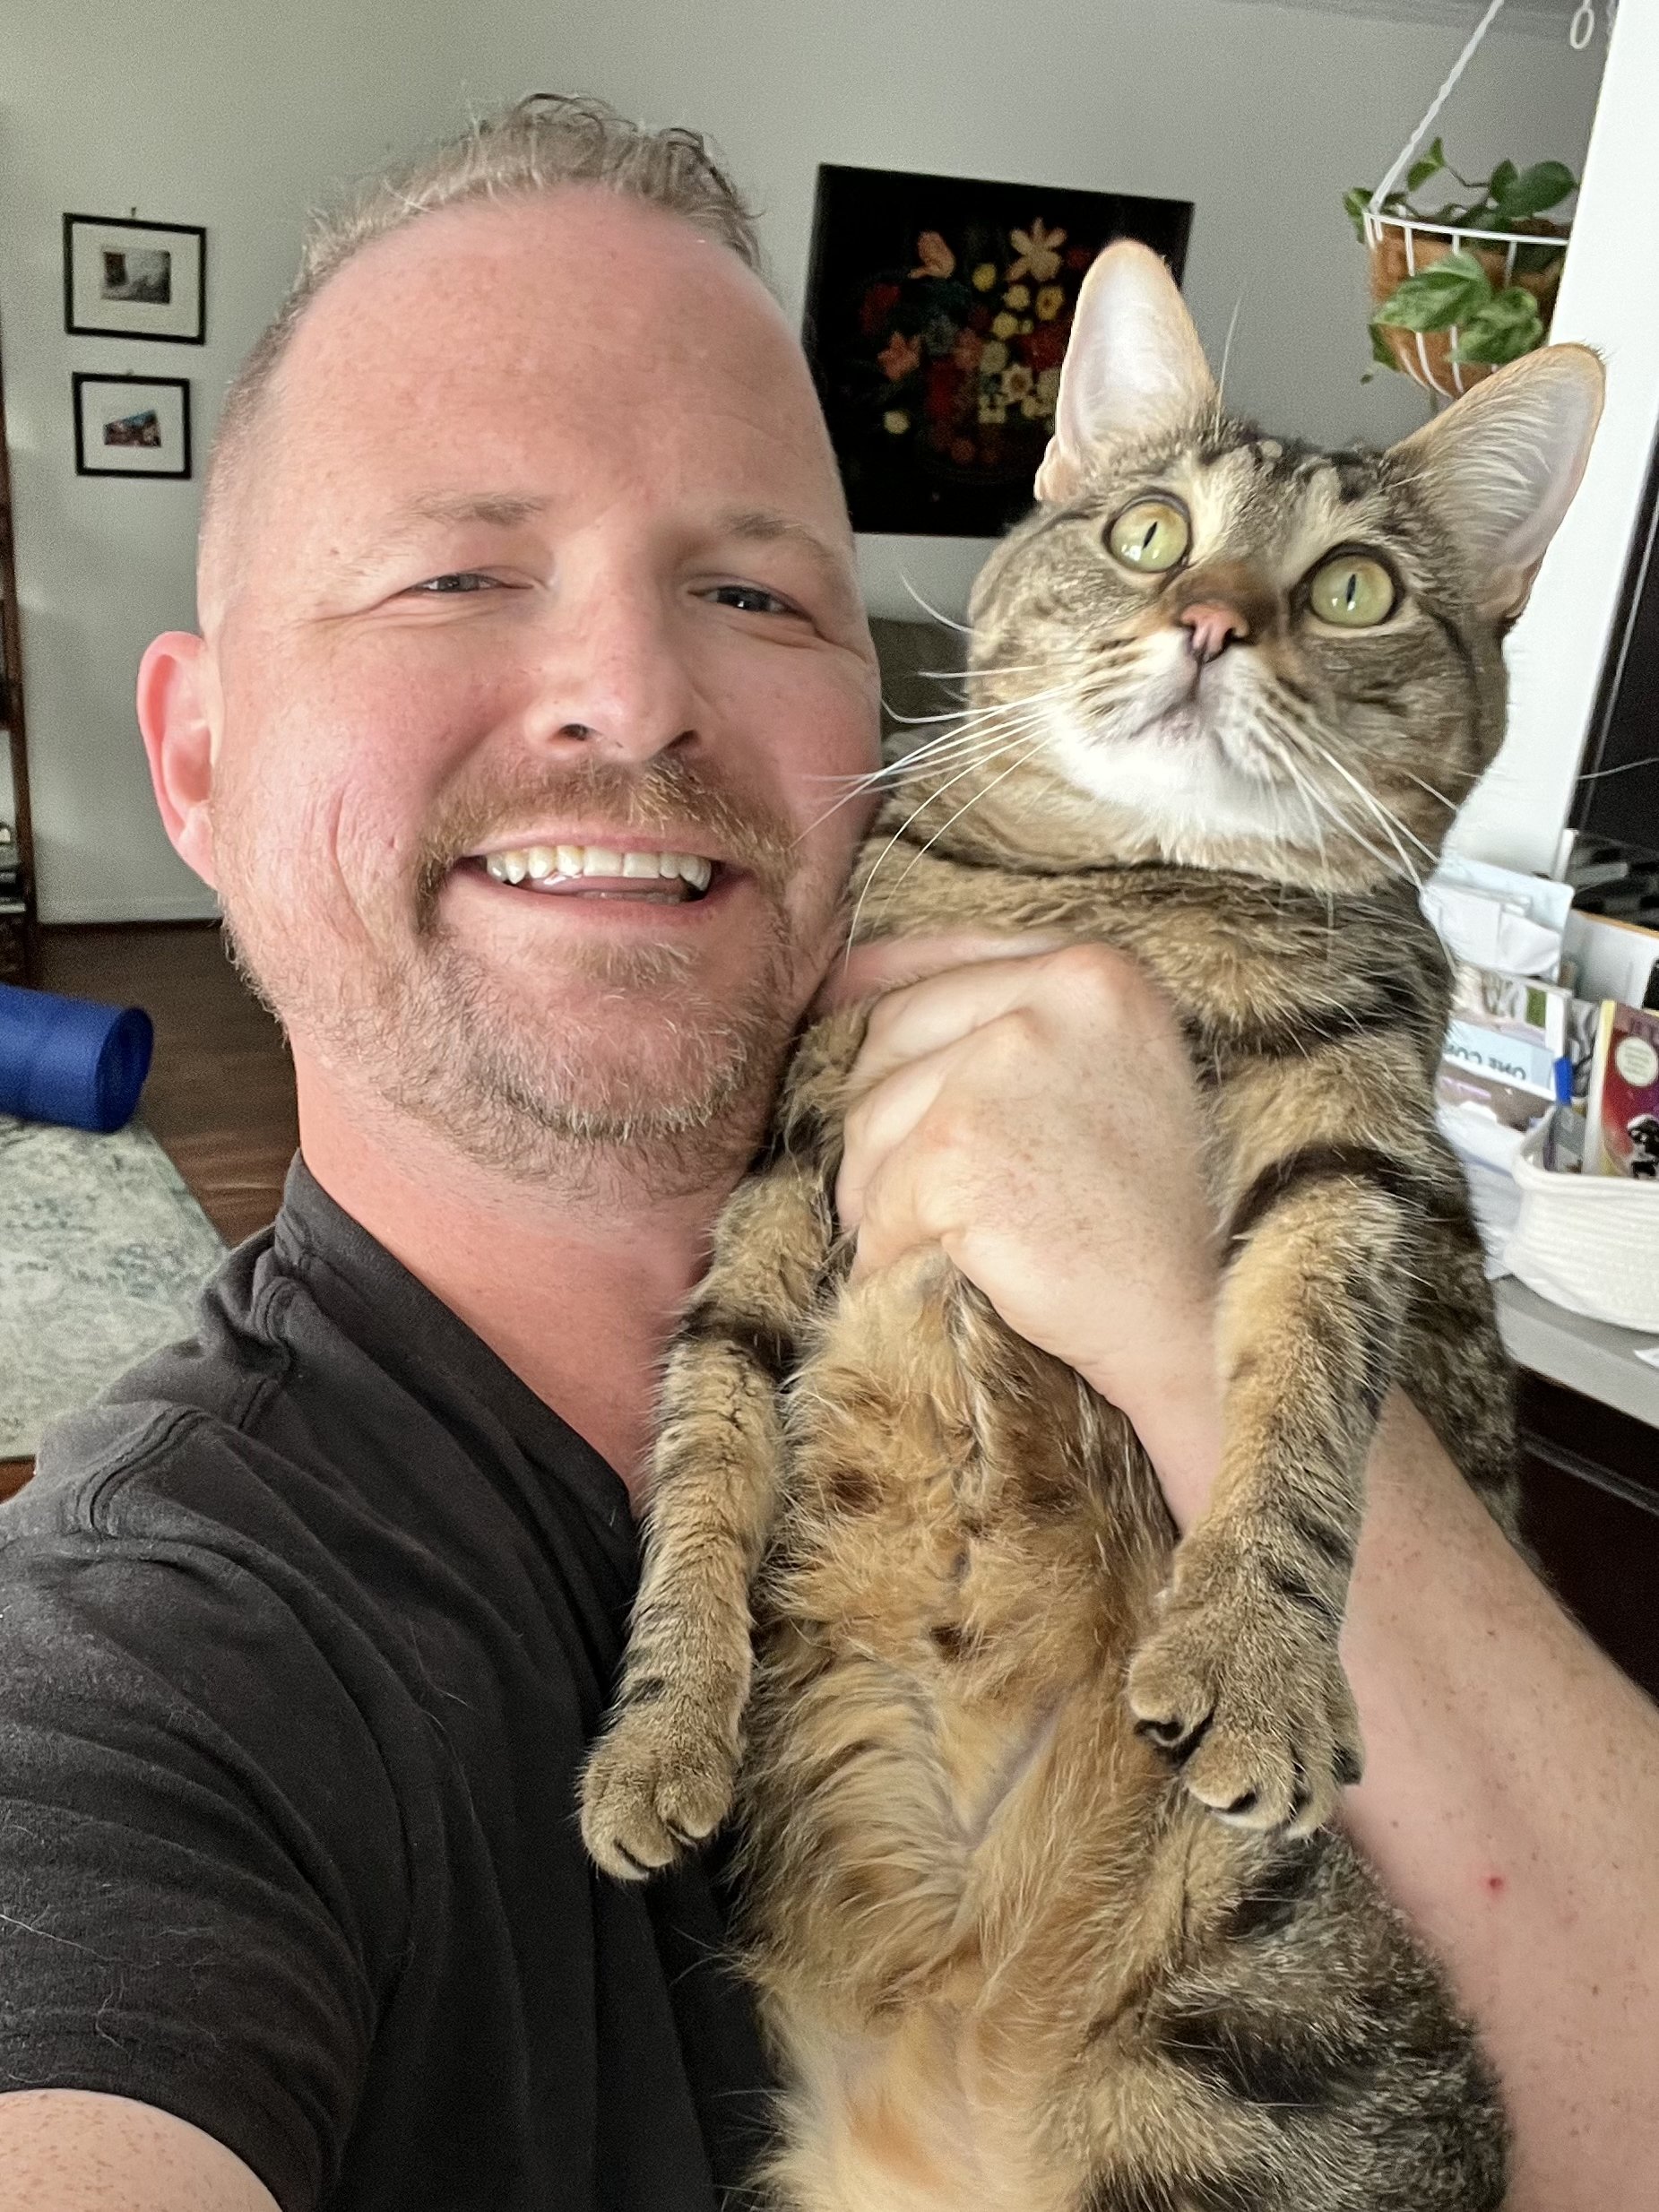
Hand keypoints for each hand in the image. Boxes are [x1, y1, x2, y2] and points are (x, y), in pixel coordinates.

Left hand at [825, 935, 1224, 1522]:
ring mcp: (1004, 1069)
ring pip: (870, 1124)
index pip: (941, 967)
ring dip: (879, 1198)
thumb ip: (1008, 1015)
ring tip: (936, 1242)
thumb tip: (856, 977)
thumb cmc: (1147, 1213)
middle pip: (890, 1042)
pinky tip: (939, 1276)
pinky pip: (879, 1202)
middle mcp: (1052, 1000)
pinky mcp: (959, 1149)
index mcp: (1094, 972)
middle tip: (911, 1193)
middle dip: (880, 1126)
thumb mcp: (1106, 1072)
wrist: (1191, 1323)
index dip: (880, 999)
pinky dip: (890, 1253)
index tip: (836, 1023)